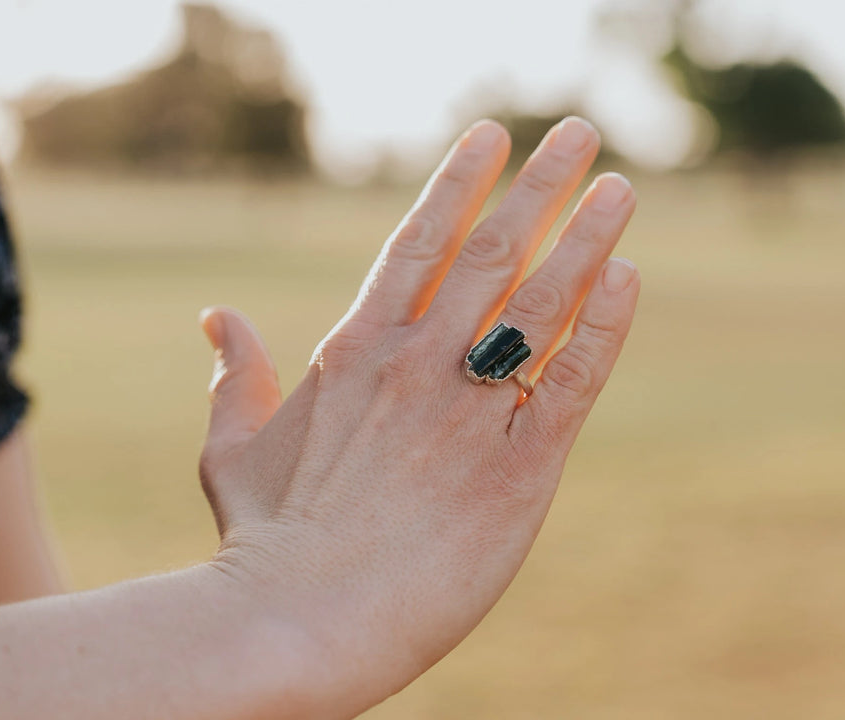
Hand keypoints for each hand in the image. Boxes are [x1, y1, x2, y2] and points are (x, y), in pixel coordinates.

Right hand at [198, 117, 638, 715]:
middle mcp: (417, 365)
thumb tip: (217, 318)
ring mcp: (468, 414)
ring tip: (621, 189)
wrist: (297, 624)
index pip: (417, 242)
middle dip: (539, 185)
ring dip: (585, 238)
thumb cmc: (261, 543)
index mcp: (354, 351)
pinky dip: (603, 327)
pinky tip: (627, 277)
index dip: (458, 182)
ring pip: (540, 304)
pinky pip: (570, 382)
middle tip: (580, 133)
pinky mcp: (517, 473)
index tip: (492, 135)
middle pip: (490, 252)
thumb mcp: (230, 449)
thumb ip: (235, 377)